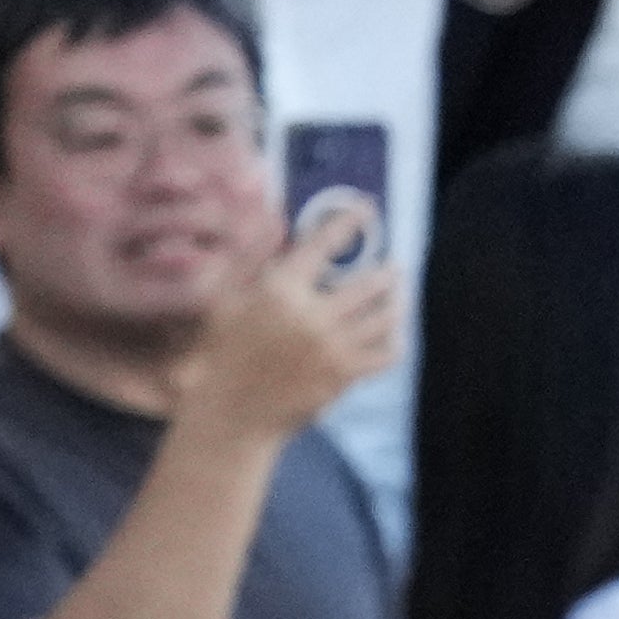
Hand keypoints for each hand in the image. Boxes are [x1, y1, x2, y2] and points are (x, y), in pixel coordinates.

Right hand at [184, 200, 402, 454]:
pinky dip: (395, 340)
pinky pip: (386, 354)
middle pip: (368, 283)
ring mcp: (332, 347)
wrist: (230, 410)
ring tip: (398, 294)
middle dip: (386, 271)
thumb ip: (251, 254)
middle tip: (394, 265)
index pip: (323, 245)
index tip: (367, 207)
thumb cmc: (220, 348)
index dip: (348, 221)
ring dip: (396, 302)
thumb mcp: (222, 294)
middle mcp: (311, 315)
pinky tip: (394, 333)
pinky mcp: (344, 375)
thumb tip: (275, 219)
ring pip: (383, 318)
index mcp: (279, 288)